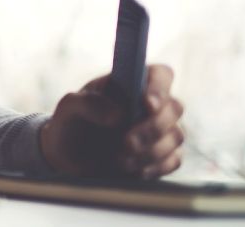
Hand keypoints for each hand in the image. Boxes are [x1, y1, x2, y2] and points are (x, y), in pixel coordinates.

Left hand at [39, 64, 184, 178]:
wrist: (69, 159)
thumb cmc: (72, 123)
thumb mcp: (69, 108)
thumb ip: (88, 103)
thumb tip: (118, 114)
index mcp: (131, 83)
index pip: (161, 74)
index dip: (159, 87)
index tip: (145, 103)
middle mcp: (151, 104)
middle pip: (175, 107)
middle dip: (152, 127)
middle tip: (126, 143)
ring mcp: (161, 130)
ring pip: (176, 135)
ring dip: (150, 150)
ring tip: (119, 160)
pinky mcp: (164, 156)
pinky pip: (173, 160)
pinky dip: (154, 167)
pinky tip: (132, 170)